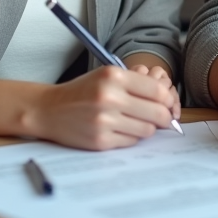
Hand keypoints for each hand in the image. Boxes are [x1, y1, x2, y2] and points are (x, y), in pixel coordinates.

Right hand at [31, 65, 177, 150]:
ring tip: (133, 121)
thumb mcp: (106, 76)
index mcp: (113, 76)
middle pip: (157, 113)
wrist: (49, 110)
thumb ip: (136, 84)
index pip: (157, 91)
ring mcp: (104, 121)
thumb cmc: (82, 92)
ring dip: (146, 127)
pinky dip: (130, 137)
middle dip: (164, 117)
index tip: (168, 104)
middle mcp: (109, 97)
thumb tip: (168, 100)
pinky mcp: (100, 140)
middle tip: (161, 118)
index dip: (168, 99)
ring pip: (147, 130)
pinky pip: (131, 141)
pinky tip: (119, 129)